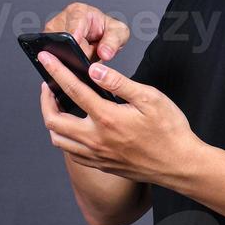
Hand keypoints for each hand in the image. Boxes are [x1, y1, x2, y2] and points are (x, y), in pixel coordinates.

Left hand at [36, 50, 200, 185]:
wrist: (179, 165)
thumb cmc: (169, 131)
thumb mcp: (150, 98)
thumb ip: (119, 83)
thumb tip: (95, 69)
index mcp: (107, 118)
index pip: (72, 89)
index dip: (55, 71)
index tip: (45, 59)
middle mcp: (96, 139)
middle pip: (53, 120)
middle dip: (45, 99)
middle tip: (48, 86)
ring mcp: (96, 155)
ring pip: (58, 140)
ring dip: (52, 120)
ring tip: (57, 105)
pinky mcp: (101, 165)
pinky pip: (71, 153)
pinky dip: (65, 138)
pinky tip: (73, 128)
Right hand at [45, 2, 128, 61]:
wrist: (101, 34)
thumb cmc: (107, 30)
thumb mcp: (119, 33)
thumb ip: (113, 42)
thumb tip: (104, 53)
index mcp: (78, 11)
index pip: (73, 27)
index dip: (77, 40)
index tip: (80, 49)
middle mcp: (62, 19)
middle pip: (64, 42)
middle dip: (78, 53)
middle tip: (91, 53)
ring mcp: (52, 32)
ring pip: (57, 51)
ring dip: (72, 58)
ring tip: (85, 54)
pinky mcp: (48, 43)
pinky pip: (54, 57)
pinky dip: (66, 62)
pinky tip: (76, 60)